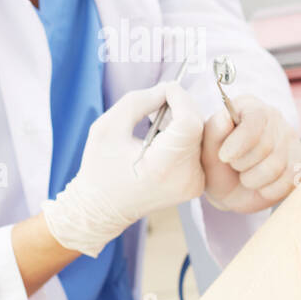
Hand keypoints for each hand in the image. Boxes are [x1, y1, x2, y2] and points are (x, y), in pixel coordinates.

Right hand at [41, 82, 204, 255]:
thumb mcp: (107, 128)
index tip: (162, 90)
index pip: (189, 122)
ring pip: (200, 135)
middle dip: (180, 107)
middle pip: (197, 126)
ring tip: (156, 122)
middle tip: (157, 101)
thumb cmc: (100, 170)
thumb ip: (138, 101)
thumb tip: (166, 88)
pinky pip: (198, 148)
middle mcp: (186, 179)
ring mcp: (195, 184)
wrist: (102, 211)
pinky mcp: (197, 184)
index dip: (179, 98)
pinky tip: (163, 138)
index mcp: (164, 167)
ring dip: (182, 120)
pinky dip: (184, 135)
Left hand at [201, 95, 300, 213]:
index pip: (255, 118)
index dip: (240, 142)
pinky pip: (290, 179)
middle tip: (234, 167)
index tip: (224, 157)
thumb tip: (225, 118)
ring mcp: (290, 137)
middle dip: (242, 165)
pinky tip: (262, 185)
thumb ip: (213, 131)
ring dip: (253, 180)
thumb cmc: (217, 166)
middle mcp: (273, 116)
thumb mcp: (206, 150)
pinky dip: (270, 190)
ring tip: (246, 176)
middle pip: (265, 146)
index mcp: (248, 106)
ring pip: (276, 166)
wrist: (229, 190)